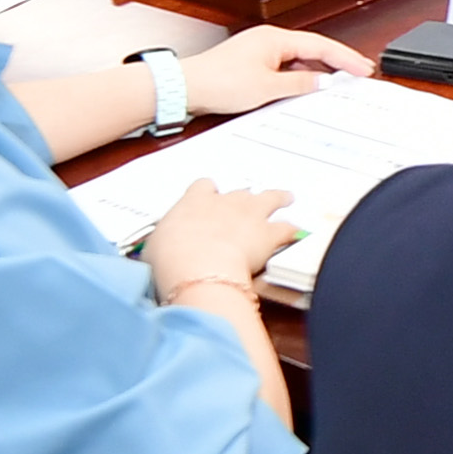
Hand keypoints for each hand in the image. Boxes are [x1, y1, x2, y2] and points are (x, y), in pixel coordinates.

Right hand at [146, 178, 299, 299]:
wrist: (197, 266)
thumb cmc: (171, 259)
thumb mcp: (155, 249)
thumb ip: (163, 245)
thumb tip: (158, 255)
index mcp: (194, 201)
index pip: (203, 187)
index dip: (208, 192)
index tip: (209, 196)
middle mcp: (224, 202)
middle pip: (239, 191)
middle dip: (244, 196)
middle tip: (248, 199)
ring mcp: (249, 215)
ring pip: (270, 198)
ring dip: (279, 198)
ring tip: (287, 197)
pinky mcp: (268, 234)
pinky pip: (286, 228)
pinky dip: (292, 230)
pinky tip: (297, 232)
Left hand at [186, 23, 368, 114]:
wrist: (185, 88)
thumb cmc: (217, 82)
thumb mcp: (267, 87)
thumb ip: (299, 83)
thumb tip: (322, 81)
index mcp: (274, 38)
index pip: (320, 45)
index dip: (345, 58)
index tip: (363, 67)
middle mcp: (268, 41)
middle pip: (311, 49)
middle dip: (336, 62)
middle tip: (359, 73)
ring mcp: (259, 52)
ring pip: (298, 59)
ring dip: (317, 71)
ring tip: (338, 84)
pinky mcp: (251, 65)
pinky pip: (284, 68)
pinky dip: (299, 77)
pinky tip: (306, 89)